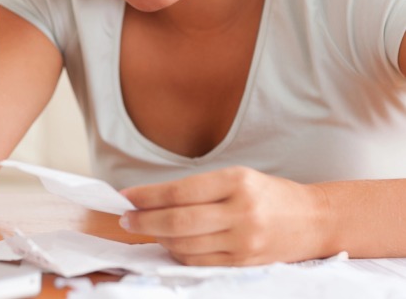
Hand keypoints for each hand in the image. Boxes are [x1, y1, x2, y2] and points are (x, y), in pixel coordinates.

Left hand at [119, 166, 331, 265]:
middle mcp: (241, 212)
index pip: (180, 191)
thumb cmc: (270, 194)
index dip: (147, 196)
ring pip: (186, 245)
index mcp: (237, 182)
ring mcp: (244, 241)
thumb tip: (151, 199)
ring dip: (159, 238)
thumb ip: (197, 189)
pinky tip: (170, 244)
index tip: (126, 197)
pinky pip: (200, 262)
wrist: (315, 220)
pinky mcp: (246, 264)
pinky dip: (179, 254)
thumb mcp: (237, 178)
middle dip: (145, 221)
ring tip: (147, 230)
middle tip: (126, 219)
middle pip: (178, 221)